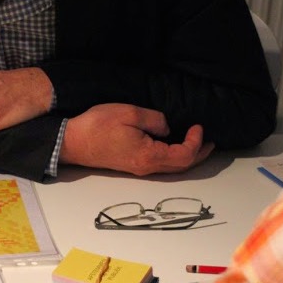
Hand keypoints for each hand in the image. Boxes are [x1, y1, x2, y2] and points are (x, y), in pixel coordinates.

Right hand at [60, 104, 213, 174]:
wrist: (72, 142)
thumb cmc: (98, 126)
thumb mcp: (130, 113)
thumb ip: (155, 120)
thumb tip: (166, 128)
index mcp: (148, 156)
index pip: (184, 155)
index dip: (196, 142)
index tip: (197, 126)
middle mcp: (146, 167)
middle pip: (181, 167)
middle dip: (198, 154)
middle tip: (210, 142)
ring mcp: (137, 169)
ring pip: (171, 168)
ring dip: (187, 157)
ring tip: (197, 145)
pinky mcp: (130, 165)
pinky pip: (159, 165)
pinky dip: (173, 157)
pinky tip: (173, 146)